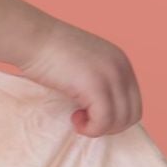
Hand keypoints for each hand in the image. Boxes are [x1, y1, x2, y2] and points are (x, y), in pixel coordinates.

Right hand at [18, 21, 142, 136]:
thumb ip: (98, 80)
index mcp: (121, 61)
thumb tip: (100, 110)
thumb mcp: (84, 64)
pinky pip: (104, 121)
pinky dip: (91, 128)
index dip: (115, 116)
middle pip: (132, 113)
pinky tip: (74, 119)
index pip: (134, 101)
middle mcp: (122, 67)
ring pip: (121, 120)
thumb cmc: (48, 52)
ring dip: (100, 128)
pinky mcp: (96, 86)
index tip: (90, 114)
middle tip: (86, 120)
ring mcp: (111, 76)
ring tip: (77, 118)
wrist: (32, 37)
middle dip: (110, 125)